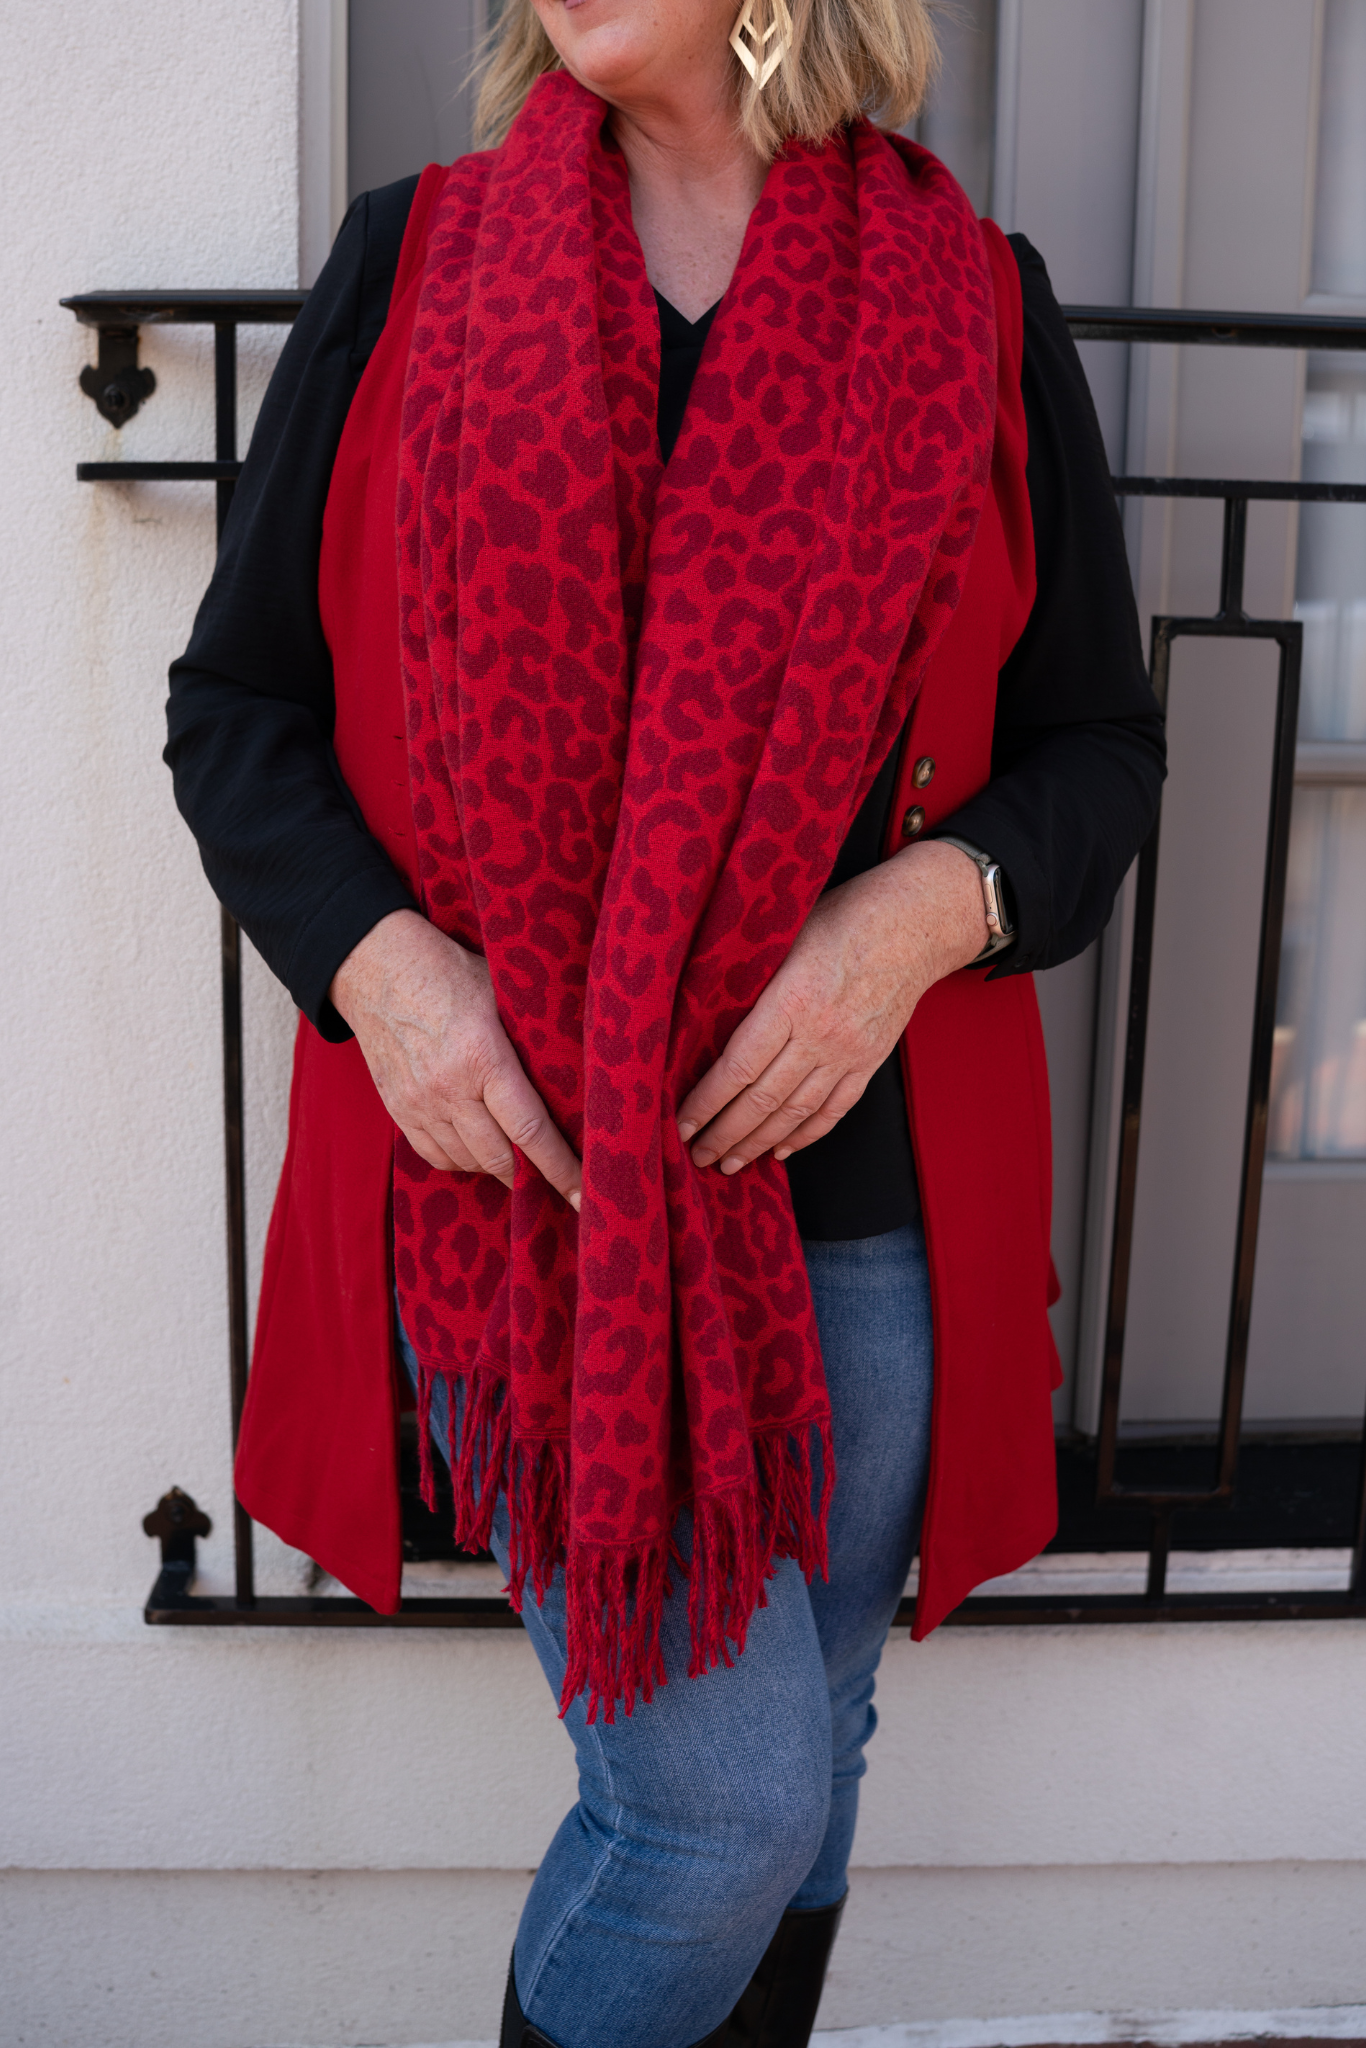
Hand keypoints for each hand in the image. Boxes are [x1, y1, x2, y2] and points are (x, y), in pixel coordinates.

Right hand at [329, 909, 581, 1207]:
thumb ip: (534, 1034)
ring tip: (518, 1159)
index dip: (560, 1169)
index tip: (583, 1198)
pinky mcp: (398, 1110)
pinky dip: (463, 1161)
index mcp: (483, 1057)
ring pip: (468, 1162)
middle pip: (499, 1158)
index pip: (530, 1130)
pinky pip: (436, 1156)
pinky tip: (479, 1148)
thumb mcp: (501, 992)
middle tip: (556, 1180)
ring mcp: (418, 1104)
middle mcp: (448, 1088)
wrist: (376, 967)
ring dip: (497, 1168)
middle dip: (531, 1176)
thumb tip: (584, 1064)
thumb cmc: (449, 972)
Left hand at [676, 841, 987, 1173]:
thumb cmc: (846, 916)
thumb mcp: (787, 932)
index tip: (680, 1123)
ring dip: (759, 1143)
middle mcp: (820, 1036)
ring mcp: (849, 1053)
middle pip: (763, 1100)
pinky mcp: (870, 1061)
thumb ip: (750, 973)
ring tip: (729, 1163)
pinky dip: (805, 1135)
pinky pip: (834, 1109)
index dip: (706, 1102)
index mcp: (792, 1001)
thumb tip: (701, 1003)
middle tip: (695, 1156)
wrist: (917, 923)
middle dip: (724, 1134)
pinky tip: (781, 1150)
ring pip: (796, 1113)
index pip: (738, 1067)